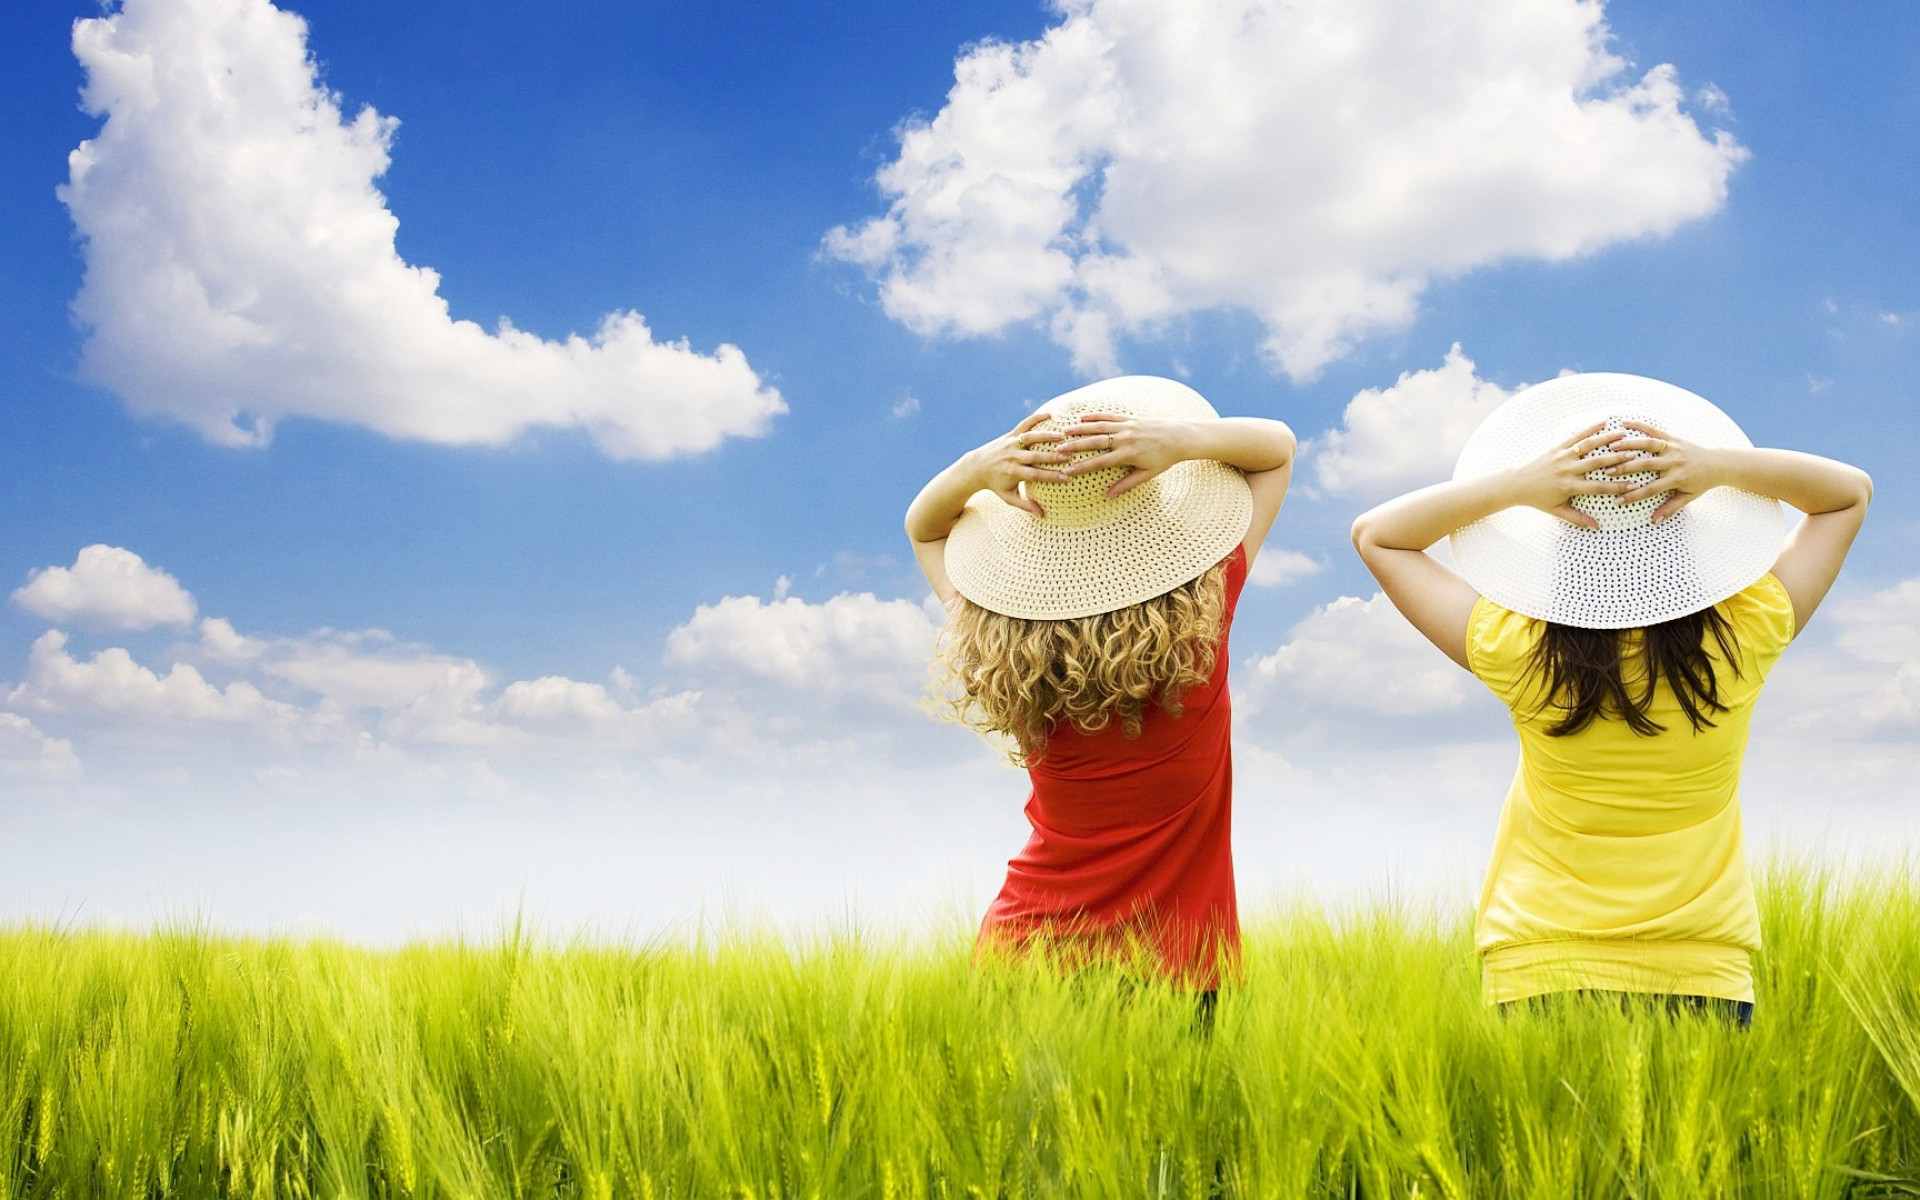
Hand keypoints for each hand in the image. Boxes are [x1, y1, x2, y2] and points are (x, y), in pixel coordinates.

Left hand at [966, 411, 1069, 515]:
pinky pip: (1023, 425)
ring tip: (1062, 436)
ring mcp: (1011, 444)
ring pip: (1030, 438)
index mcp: (1014, 473)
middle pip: (1035, 457)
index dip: (1051, 477)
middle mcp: (1013, 457)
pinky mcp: (1009, 435)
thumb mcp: (1008, 497)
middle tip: (1069, 456)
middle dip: (1052, 457)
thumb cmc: (995, 484)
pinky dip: (1035, 418)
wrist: (976, 467)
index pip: (1036, 475)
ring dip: (1046, 436)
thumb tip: (1042, 515)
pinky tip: (1049, 414)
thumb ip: (1025, 505)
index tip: (1067, 478)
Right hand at [1054, 413, 1189, 497]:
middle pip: (1095, 442)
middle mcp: (1126, 438)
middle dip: (1075, 446)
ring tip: (1064, 431)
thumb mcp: (1147, 475)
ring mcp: (1127, 426)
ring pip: (1099, 427)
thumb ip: (1126, 484)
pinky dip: (1095, 417)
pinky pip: (1110, 416)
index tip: (1067, 471)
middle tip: (1058, 450)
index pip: (1100, 462)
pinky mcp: (1130, 418)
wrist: (1180, 437)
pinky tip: (1082, 418)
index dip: (1082, 467)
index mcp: (1129, 454)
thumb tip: (1108, 496)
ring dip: (1081, 429)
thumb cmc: (1165, 459)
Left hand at [1507, 423, 1639, 528]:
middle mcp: (1567, 470)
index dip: (1616, 488)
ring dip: (1607, 440)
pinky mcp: (1557, 447)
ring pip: (1588, 446)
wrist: (1516, 483)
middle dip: (1617, 460)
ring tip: (1624, 435)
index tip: (1634, 486)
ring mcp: (1562, 456)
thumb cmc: (1538, 499)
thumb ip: (1577, 518)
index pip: (1597, 487)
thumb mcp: (1557, 510)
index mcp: (1569, 486)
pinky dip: (1589, 428)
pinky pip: (1575, 436)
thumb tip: (1596, 527)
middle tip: (1636, 455)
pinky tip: (1604, 422)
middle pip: (1597, 464)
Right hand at [1604, 421, 1725, 521]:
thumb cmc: (1702, 482)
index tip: (1617, 500)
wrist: (1719, 463)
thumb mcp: (1688, 497)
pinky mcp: (1673, 438)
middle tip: (1607, 472)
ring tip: (1611, 447)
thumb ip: (1670, 508)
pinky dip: (1640, 425)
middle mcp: (1674, 462)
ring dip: (1629, 445)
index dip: (1633, 496)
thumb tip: (1654, 521)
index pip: (1651, 489)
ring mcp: (1673, 448)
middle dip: (1625, 468)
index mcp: (1677, 478)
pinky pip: (1655, 430)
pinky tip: (1624, 423)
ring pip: (1648, 445)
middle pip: (1646, 465)